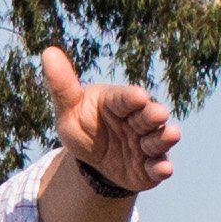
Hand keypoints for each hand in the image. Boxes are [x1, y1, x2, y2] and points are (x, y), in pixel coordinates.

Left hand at [34, 46, 179, 194]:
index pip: (125, 98)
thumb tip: (48, 51)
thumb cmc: (83, 126)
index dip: (131, 98)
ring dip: (164, 138)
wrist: (92, 161)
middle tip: (158, 114)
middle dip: (153, 115)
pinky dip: (162, 168)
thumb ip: (62, 86)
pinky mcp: (149, 168)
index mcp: (118, 103)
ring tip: (171, 134)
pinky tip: (164, 170)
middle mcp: (137, 121)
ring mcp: (145, 144)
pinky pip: (157, 168)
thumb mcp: (68, 110)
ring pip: (158, 140)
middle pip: (148, 116)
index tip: (138, 96)